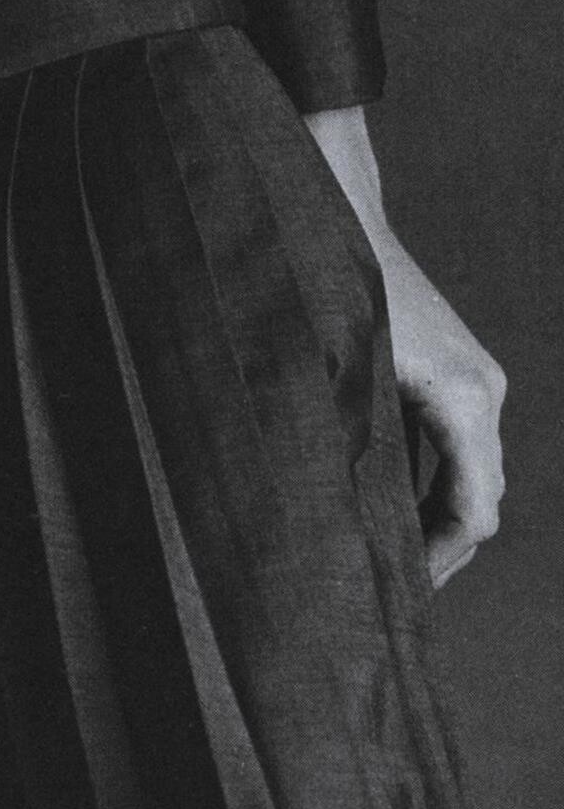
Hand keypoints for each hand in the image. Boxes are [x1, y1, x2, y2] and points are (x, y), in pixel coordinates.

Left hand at [308, 105, 506, 584]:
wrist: (335, 215)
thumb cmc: (326, 292)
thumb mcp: (331, 375)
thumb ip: (348, 447)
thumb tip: (342, 522)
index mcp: (461, 397)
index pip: (474, 510)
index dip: (440, 561)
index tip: (401, 592)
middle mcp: (481, 391)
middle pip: (480, 500)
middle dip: (439, 551)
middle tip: (390, 593)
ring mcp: (474, 382)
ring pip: (470, 477)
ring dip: (434, 522)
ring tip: (390, 565)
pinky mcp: (456, 376)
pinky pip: (454, 450)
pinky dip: (429, 488)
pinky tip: (391, 515)